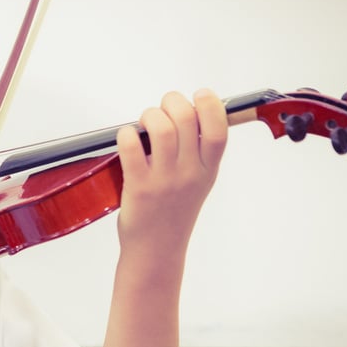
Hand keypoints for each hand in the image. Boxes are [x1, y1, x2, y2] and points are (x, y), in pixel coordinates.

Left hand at [115, 89, 227, 250]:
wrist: (156, 250)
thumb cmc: (174, 213)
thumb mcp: (199, 182)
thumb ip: (199, 152)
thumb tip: (191, 111)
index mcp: (208, 170)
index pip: (219, 130)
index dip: (210, 105)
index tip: (199, 96)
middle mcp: (189, 173)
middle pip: (187, 119)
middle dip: (172, 102)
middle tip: (163, 109)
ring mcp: (164, 180)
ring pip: (161, 129)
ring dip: (150, 115)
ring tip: (145, 122)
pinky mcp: (138, 187)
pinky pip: (131, 146)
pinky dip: (127, 134)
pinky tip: (128, 137)